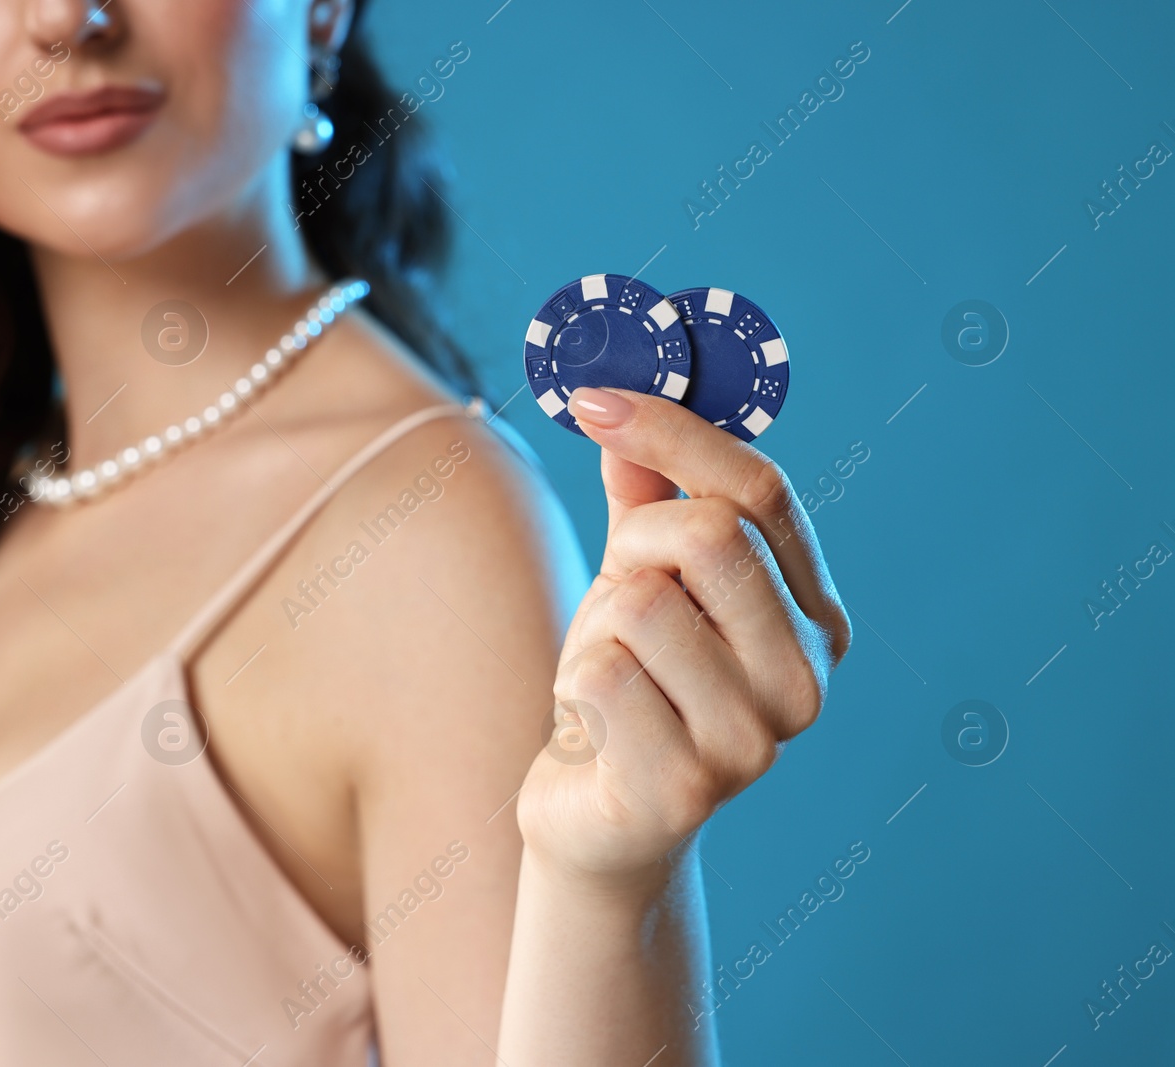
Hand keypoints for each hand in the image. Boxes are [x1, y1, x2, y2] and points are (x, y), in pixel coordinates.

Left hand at [517, 386, 850, 891]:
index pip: (760, 491)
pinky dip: (573, 684)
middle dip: (633, 551)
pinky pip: (598, 674)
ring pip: (640, 602)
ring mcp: (753, 745)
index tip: (591, 399)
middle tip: (617, 603)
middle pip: (708, 534)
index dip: (673, 431)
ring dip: (596, 629)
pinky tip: (593, 730)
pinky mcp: (684, 792)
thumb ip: (645, 499)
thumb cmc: (629, 688)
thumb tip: (621, 403)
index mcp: (813, 619)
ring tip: (609, 680)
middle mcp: (805, 682)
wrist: (598, 822)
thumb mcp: (638, 582)